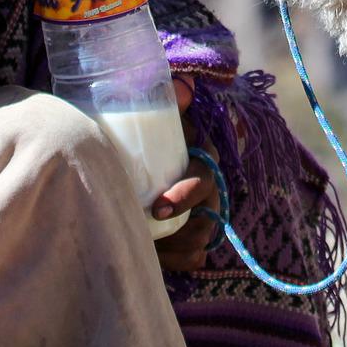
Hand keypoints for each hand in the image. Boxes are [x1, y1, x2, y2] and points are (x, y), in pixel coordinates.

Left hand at [153, 77, 219, 271]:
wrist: (137, 158)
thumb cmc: (145, 136)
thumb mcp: (155, 117)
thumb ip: (167, 101)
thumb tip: (184, 85)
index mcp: (202, 157)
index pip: (203, 177)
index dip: (185, 194)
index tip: (159, 208)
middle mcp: (209, 187)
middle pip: (206, 220)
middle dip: (180, 233)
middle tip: (149, 237)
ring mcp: (205, 215)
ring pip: (200, 242)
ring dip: (173, 249)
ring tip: (143, 249)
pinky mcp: (195, 238)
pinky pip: (194, 258)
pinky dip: (175, 261)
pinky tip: (152, 258)